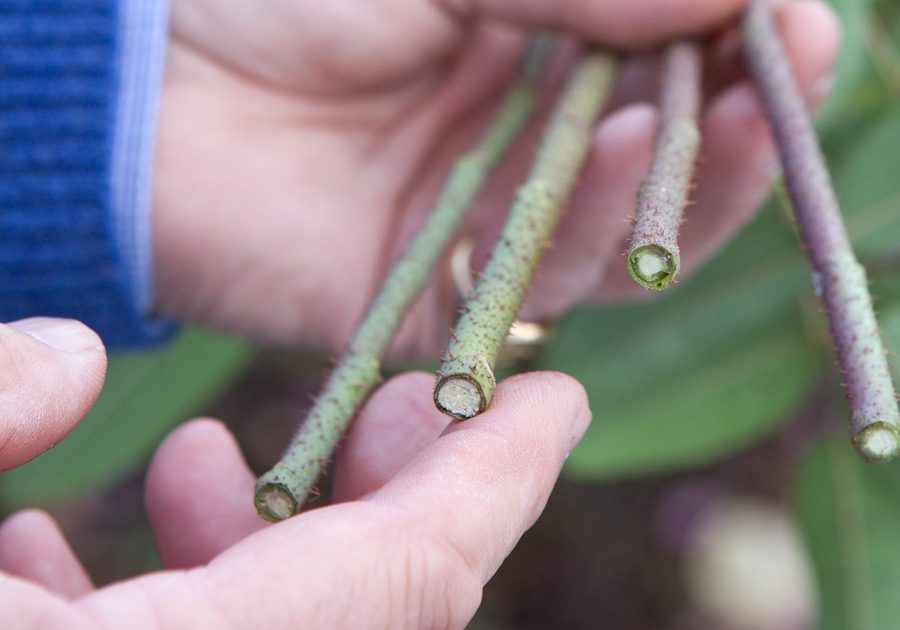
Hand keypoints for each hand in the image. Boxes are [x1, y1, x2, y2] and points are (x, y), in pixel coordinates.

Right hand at [1, 370, 589, 627]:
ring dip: (253, 549)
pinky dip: (167, 607)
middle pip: (376, 606)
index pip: (411, 573)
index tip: (559, 400)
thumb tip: (73, 357)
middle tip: (382, 408)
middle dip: (389, 494)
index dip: (501, 478)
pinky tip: (62, 551)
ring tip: (196, 460)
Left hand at [153, 0, 840, 355]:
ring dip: (702, 168)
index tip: (798, 12)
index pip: (673, 55)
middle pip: (676, 147)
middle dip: (752, 106)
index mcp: (537, 43)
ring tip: (753, 103)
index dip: (745, 36)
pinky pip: (548, 278)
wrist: (129, 81)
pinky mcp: (446, 298)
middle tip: (803, 57)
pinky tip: (636, 149)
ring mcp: (493, 222)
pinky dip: (603, 223)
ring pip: (634, 225)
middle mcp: (530, 139)